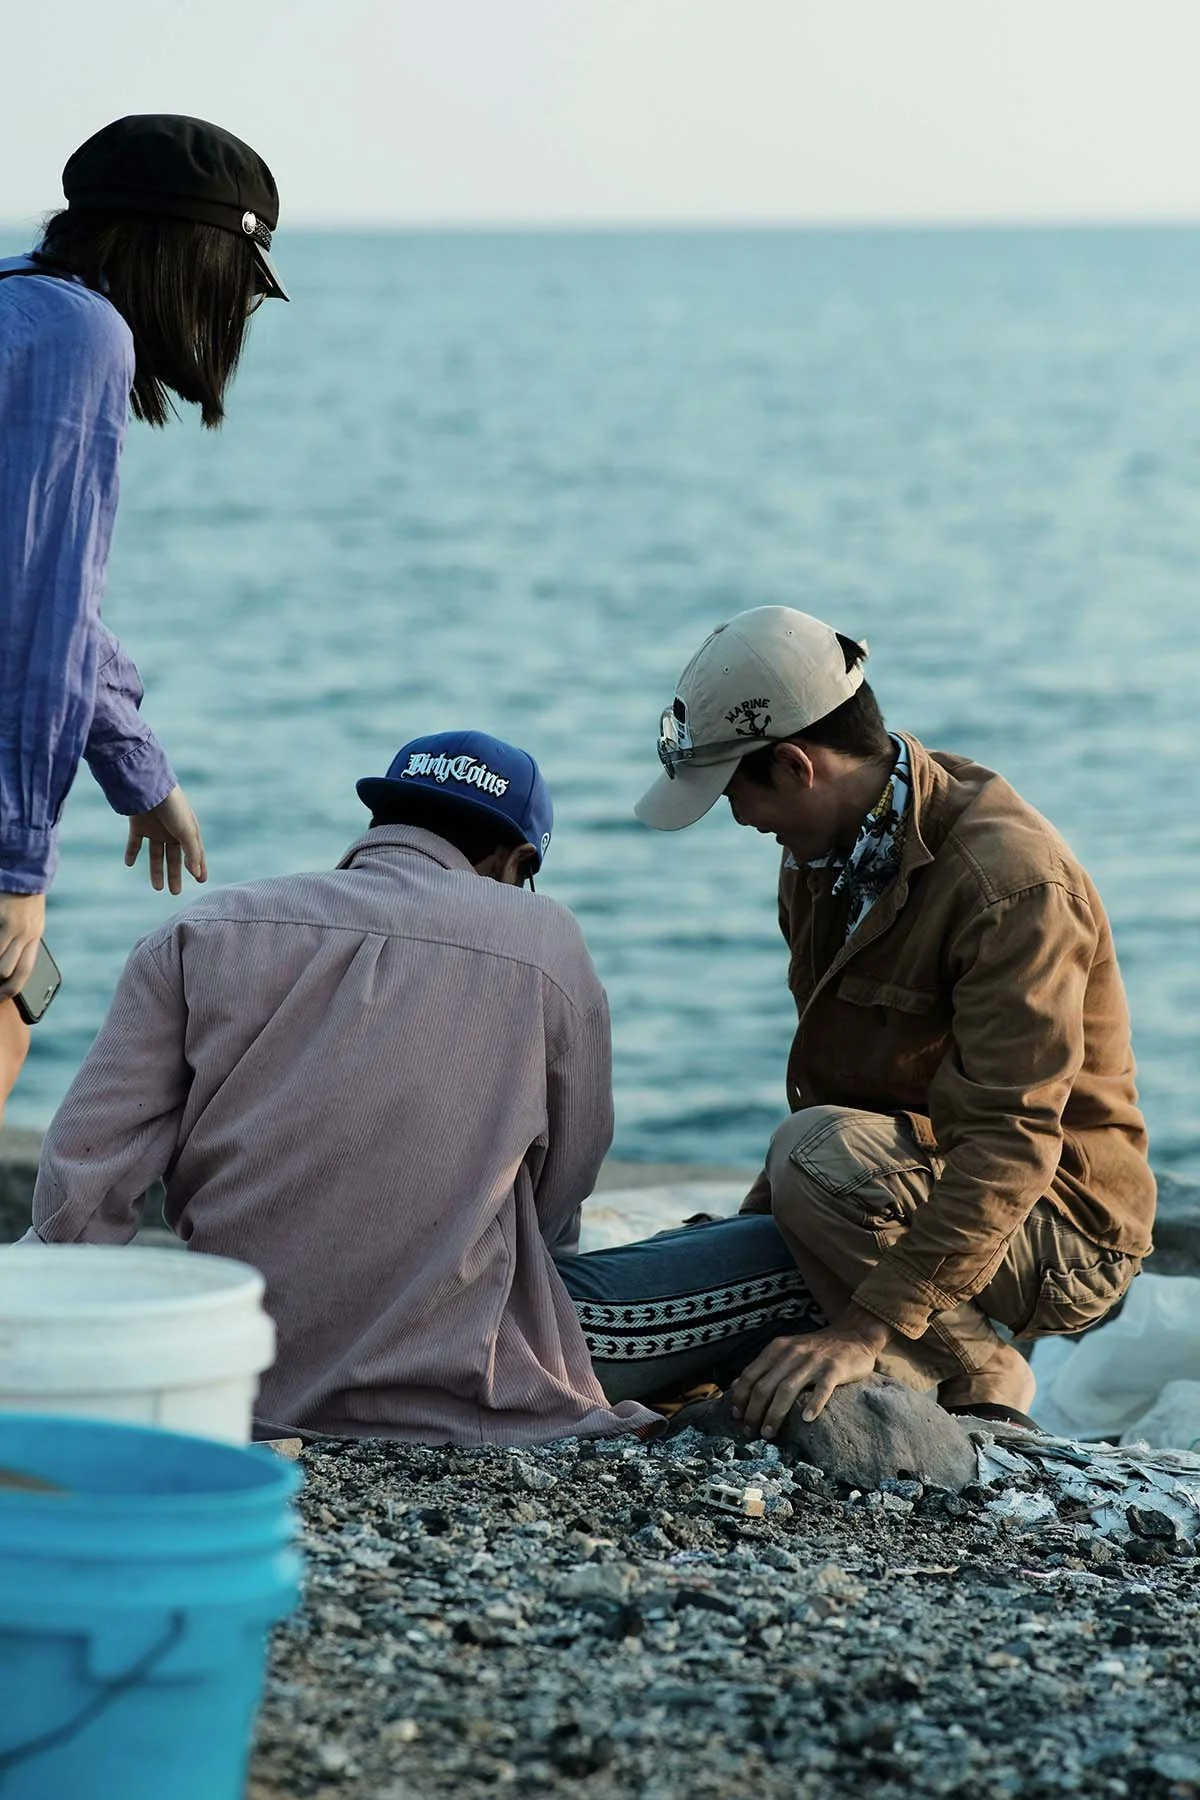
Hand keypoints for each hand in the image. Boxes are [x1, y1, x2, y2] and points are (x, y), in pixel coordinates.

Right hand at [0, 892, 45, 998]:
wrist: (24, 870)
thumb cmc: (24, 899)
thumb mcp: (30, 922)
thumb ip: (21, 943)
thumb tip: (5, 970)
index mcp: (34, 937)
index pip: (24, 973)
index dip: (9, 990)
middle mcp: (25, 934)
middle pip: (6, 970)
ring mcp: (11, 925)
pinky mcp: (0, 916)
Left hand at [124, 785, 206, 893]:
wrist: (149, 786)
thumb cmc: (173, 807)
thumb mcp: (187, 831)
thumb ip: (192, 852)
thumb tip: (196, 873)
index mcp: (187, 830)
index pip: (194, 853)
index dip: (198, 866)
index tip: (201, 881)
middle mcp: (172, 831)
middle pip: (174, 857)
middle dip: (175, 874)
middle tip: (175, 892)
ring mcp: (155, 829)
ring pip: (155, 854)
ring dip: (156, 870)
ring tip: (157, 888)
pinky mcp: (138, 825)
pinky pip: (134, 843)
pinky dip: (131, 852)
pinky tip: (129, 864)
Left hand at [729, 1307, 890, 1437]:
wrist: (854, 1335)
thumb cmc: (816, 1349)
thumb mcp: (786, 1351)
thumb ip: (763, 1367)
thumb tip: (734, 1386)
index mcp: (778, 1348)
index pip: (751, 1374)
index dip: (740, 1397)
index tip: (737, 1417)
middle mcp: (793, 1352)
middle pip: (766, 1385)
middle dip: (755, 1411)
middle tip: (751, 1432)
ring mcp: (814, 1360)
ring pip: (788, 1389)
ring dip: (775, 1413)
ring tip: (769, 1433)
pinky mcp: (835, 1368)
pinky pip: (822, 1388)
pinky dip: (813, 1404)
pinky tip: (806, 1419)